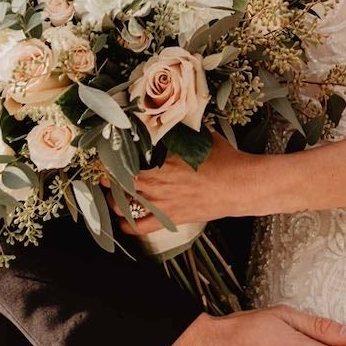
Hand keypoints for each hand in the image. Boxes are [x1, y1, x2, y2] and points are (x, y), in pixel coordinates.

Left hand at [113, 133, 267, 232]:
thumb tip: (176, 119)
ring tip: (111, 193)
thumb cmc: (225, 160)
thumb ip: (185, 131)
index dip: (112, 158)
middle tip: (104, 172)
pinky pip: (142, 227)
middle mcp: (159, 183)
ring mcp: (163, 203)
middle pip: (121, 182)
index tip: (106, 154)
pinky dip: (128, 225)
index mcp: (164, 161)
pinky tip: (123, 221)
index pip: (128, 160)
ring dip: (114, 199)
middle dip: (108, 177)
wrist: (240, 187)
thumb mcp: (203, 137)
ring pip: (126, 205)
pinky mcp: (171, 218)